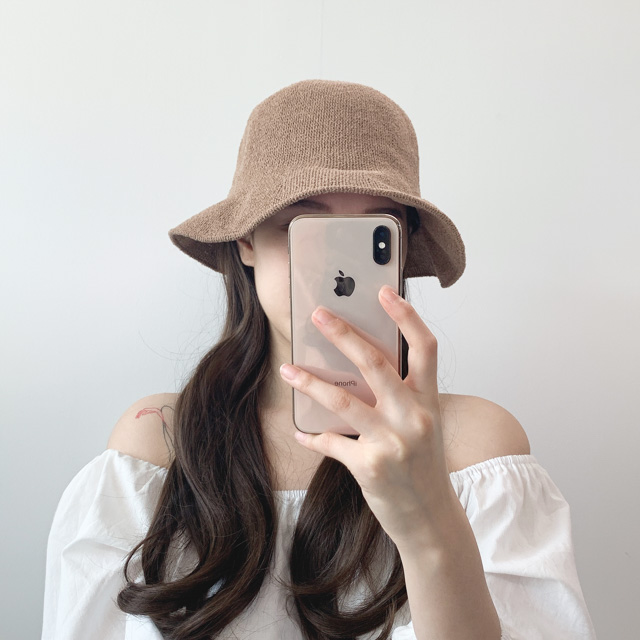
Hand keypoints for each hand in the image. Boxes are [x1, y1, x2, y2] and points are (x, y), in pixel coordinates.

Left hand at [279, 285, 458, 548]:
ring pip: (343, 400)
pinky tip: (301, 433)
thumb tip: (358, 366)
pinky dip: (312, 436)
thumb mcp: (423, 426)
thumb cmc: (424, 467)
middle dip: (343, 334)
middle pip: (375, 363)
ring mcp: (392, 441)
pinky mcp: (370, 466)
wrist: (431, 519)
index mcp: (429, 401)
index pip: (425, 348)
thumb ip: (400, 397)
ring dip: (309, 382)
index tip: (384, 291)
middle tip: (318, 315)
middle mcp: (414, 417)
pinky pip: (331, 442)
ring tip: (287, 368)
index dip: (406, 316)